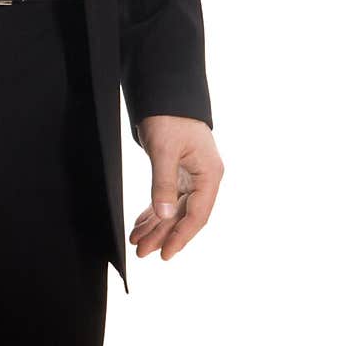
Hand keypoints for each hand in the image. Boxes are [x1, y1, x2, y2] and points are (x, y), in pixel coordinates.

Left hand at [129, 115, 223, 260]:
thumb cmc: (169, 117)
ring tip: (137, 241)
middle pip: (184, 215)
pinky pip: (168, 198)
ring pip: (175, 209)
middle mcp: (204, 178)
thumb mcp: (164, 150)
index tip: (165, 254)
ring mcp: (192, 175)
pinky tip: (141, 224)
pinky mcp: (179, 171)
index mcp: (209, 174)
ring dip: (156, 225)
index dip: (181, 236)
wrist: (166, 91)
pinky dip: (154, 211)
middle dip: (162, 234)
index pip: (197, 214)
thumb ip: (164, 183)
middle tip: (141, 251)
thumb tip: (165, 215)